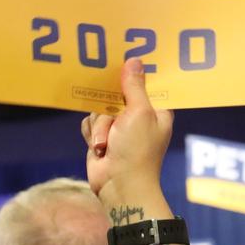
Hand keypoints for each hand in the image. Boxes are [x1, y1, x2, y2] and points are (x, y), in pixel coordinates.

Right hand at [82, 59, 173, 209]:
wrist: (118, 184)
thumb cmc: (137, 149)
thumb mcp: (139, 113)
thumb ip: (133, 86)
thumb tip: (134, 60)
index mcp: (155, 109)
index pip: (145, 83)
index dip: (134, 76)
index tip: (121, 66)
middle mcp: (137, 116)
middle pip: (115, 94)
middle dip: (109, 110)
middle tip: (112, 116)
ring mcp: (118, 127)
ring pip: (99, 109)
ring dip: (99, 127)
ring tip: (106, 144)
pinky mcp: (102, 137)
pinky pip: (89, 123)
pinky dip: (91, 134)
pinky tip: (98, 147)